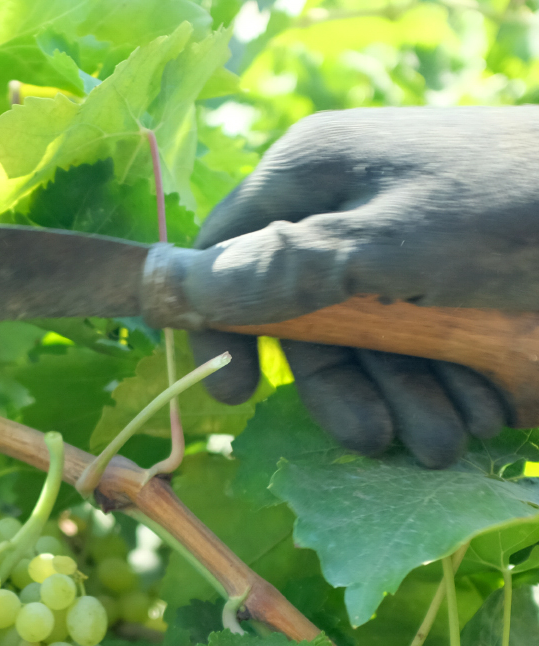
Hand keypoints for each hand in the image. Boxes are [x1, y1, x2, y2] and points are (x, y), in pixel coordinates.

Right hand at [169, 106, 538, 466]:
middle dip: (340, 388)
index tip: (233, 395)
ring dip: (400, 406)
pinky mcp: (451, 302)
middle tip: (375, 440)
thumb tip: (166, 284)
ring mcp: (403, 263)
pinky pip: (415, 362)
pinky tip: (484, 413)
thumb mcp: (383, 246)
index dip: (217, 324)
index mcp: (312, 178)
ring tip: (450, 438)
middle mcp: (344, 220)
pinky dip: (443, 398)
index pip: (223, 253)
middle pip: (296, 323)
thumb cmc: (514, 216)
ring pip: (361, 354)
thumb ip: (275, 271)